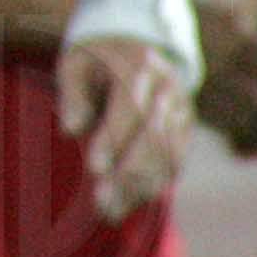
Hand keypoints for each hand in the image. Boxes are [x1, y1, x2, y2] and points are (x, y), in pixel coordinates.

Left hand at [57, 34, 193, 220]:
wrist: (135, 45)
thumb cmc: (95, 59)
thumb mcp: (75, 64)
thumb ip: (73, 94)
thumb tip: (70, 129)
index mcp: (140, 67)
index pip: (131, 108)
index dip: (115, 139)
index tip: (95, 168)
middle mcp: (169, 91)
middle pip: (154, 137)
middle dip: (129, 173)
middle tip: (102, 202)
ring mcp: (183, 111)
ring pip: (168, 156)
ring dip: (141, 188)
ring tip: (109, 212)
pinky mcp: (185, 130)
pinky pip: (174, 162)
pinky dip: (152, 186)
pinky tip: (127, 204)